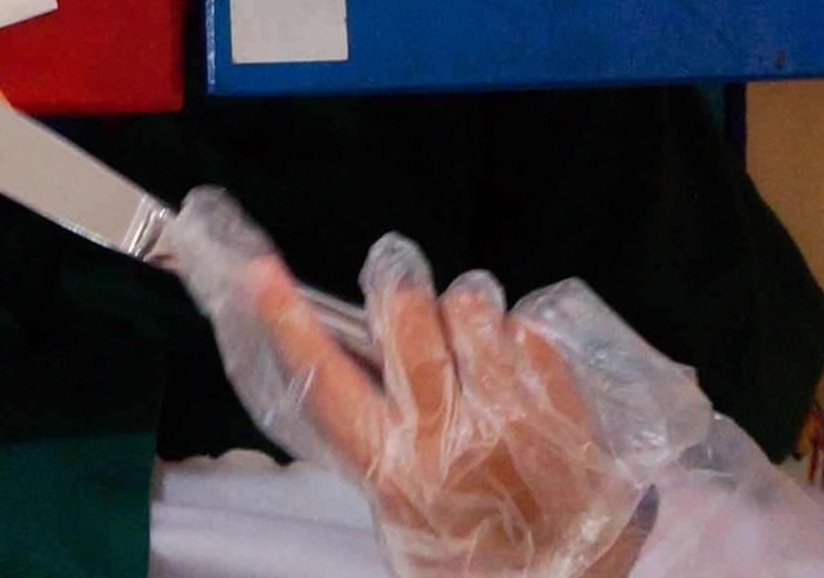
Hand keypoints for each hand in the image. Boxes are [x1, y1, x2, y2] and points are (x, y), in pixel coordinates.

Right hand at [255, 247, 644, 577]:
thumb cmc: (474, 558)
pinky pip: (526, 330)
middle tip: (405, 296)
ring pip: (470, 307)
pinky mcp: (561, 406)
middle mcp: (448, 435)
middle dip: (400, 291)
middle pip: (406, 316)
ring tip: (471, 343)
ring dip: (464, 312)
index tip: (263, 275)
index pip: (327, 379)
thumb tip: (369, 358)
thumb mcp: (404, 512)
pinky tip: (515, 372)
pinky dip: (516, 338)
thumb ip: (383, 442)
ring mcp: (510, 415)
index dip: (289, 321)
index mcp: (394, 468)